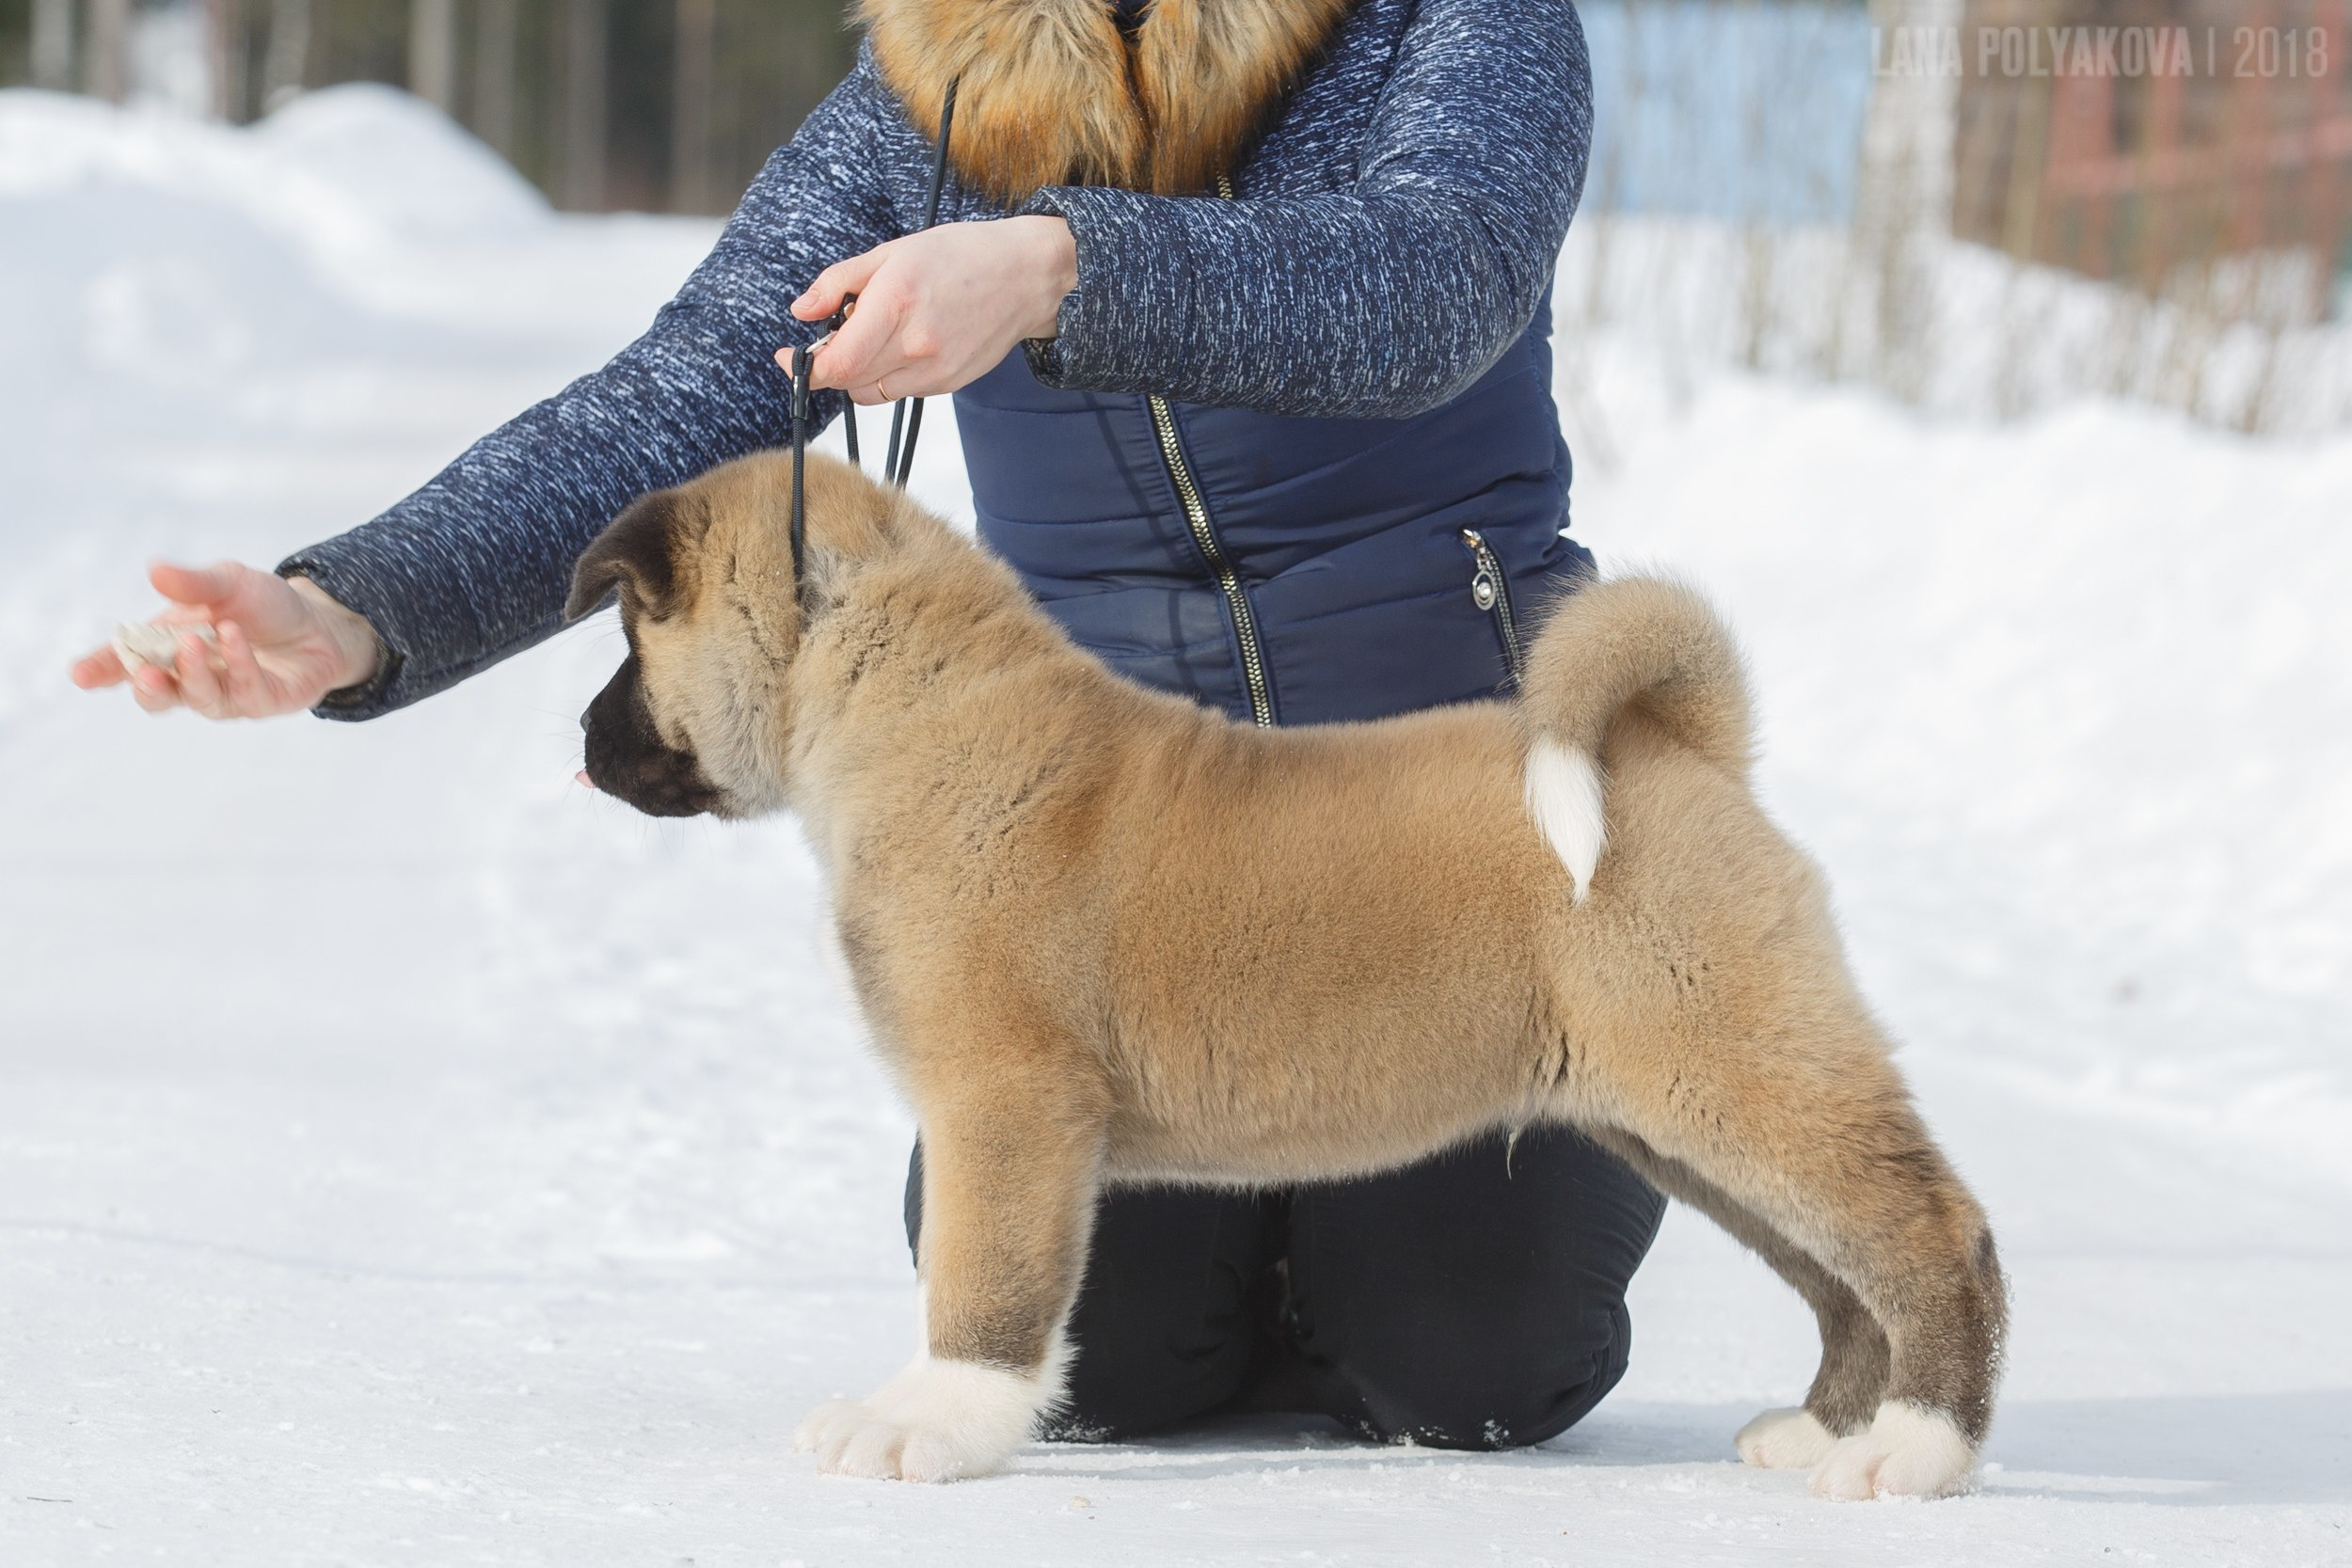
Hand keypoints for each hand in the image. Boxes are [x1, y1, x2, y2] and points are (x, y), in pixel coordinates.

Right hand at [69, 562, 383, 718]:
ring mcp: (228, 693)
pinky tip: (234, 638)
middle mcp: (194, 675)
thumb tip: (155, 571)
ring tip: (194, 645)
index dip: (102, 669)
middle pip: (158, 695)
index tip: (80, 675)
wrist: (322, 622)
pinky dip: (238, 664)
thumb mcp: (229, 582)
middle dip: (146, 687)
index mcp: (170, 645)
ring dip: (192, 675)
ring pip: (199, 699)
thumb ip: (194, 583)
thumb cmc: (265, 605)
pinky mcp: (263, 701)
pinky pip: (245, 692)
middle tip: (141, 671)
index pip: (127, 661)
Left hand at [776, 216, 1077, 404]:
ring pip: (870, 391)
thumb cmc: (961, 256)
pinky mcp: (948, 384)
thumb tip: (801, 311)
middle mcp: (915, 344)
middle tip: (836, 333)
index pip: (836, 362)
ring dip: (857, 371)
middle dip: (830, 363)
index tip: (789, 358)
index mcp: (896, 303)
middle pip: (848, 380)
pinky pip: (898, 391)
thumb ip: (839, 283)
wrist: (1026, 277)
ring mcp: (935, 370)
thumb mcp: (892, 252)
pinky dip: (887, 374)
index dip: (804, 368)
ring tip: (876, 335)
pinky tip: (903, 344)